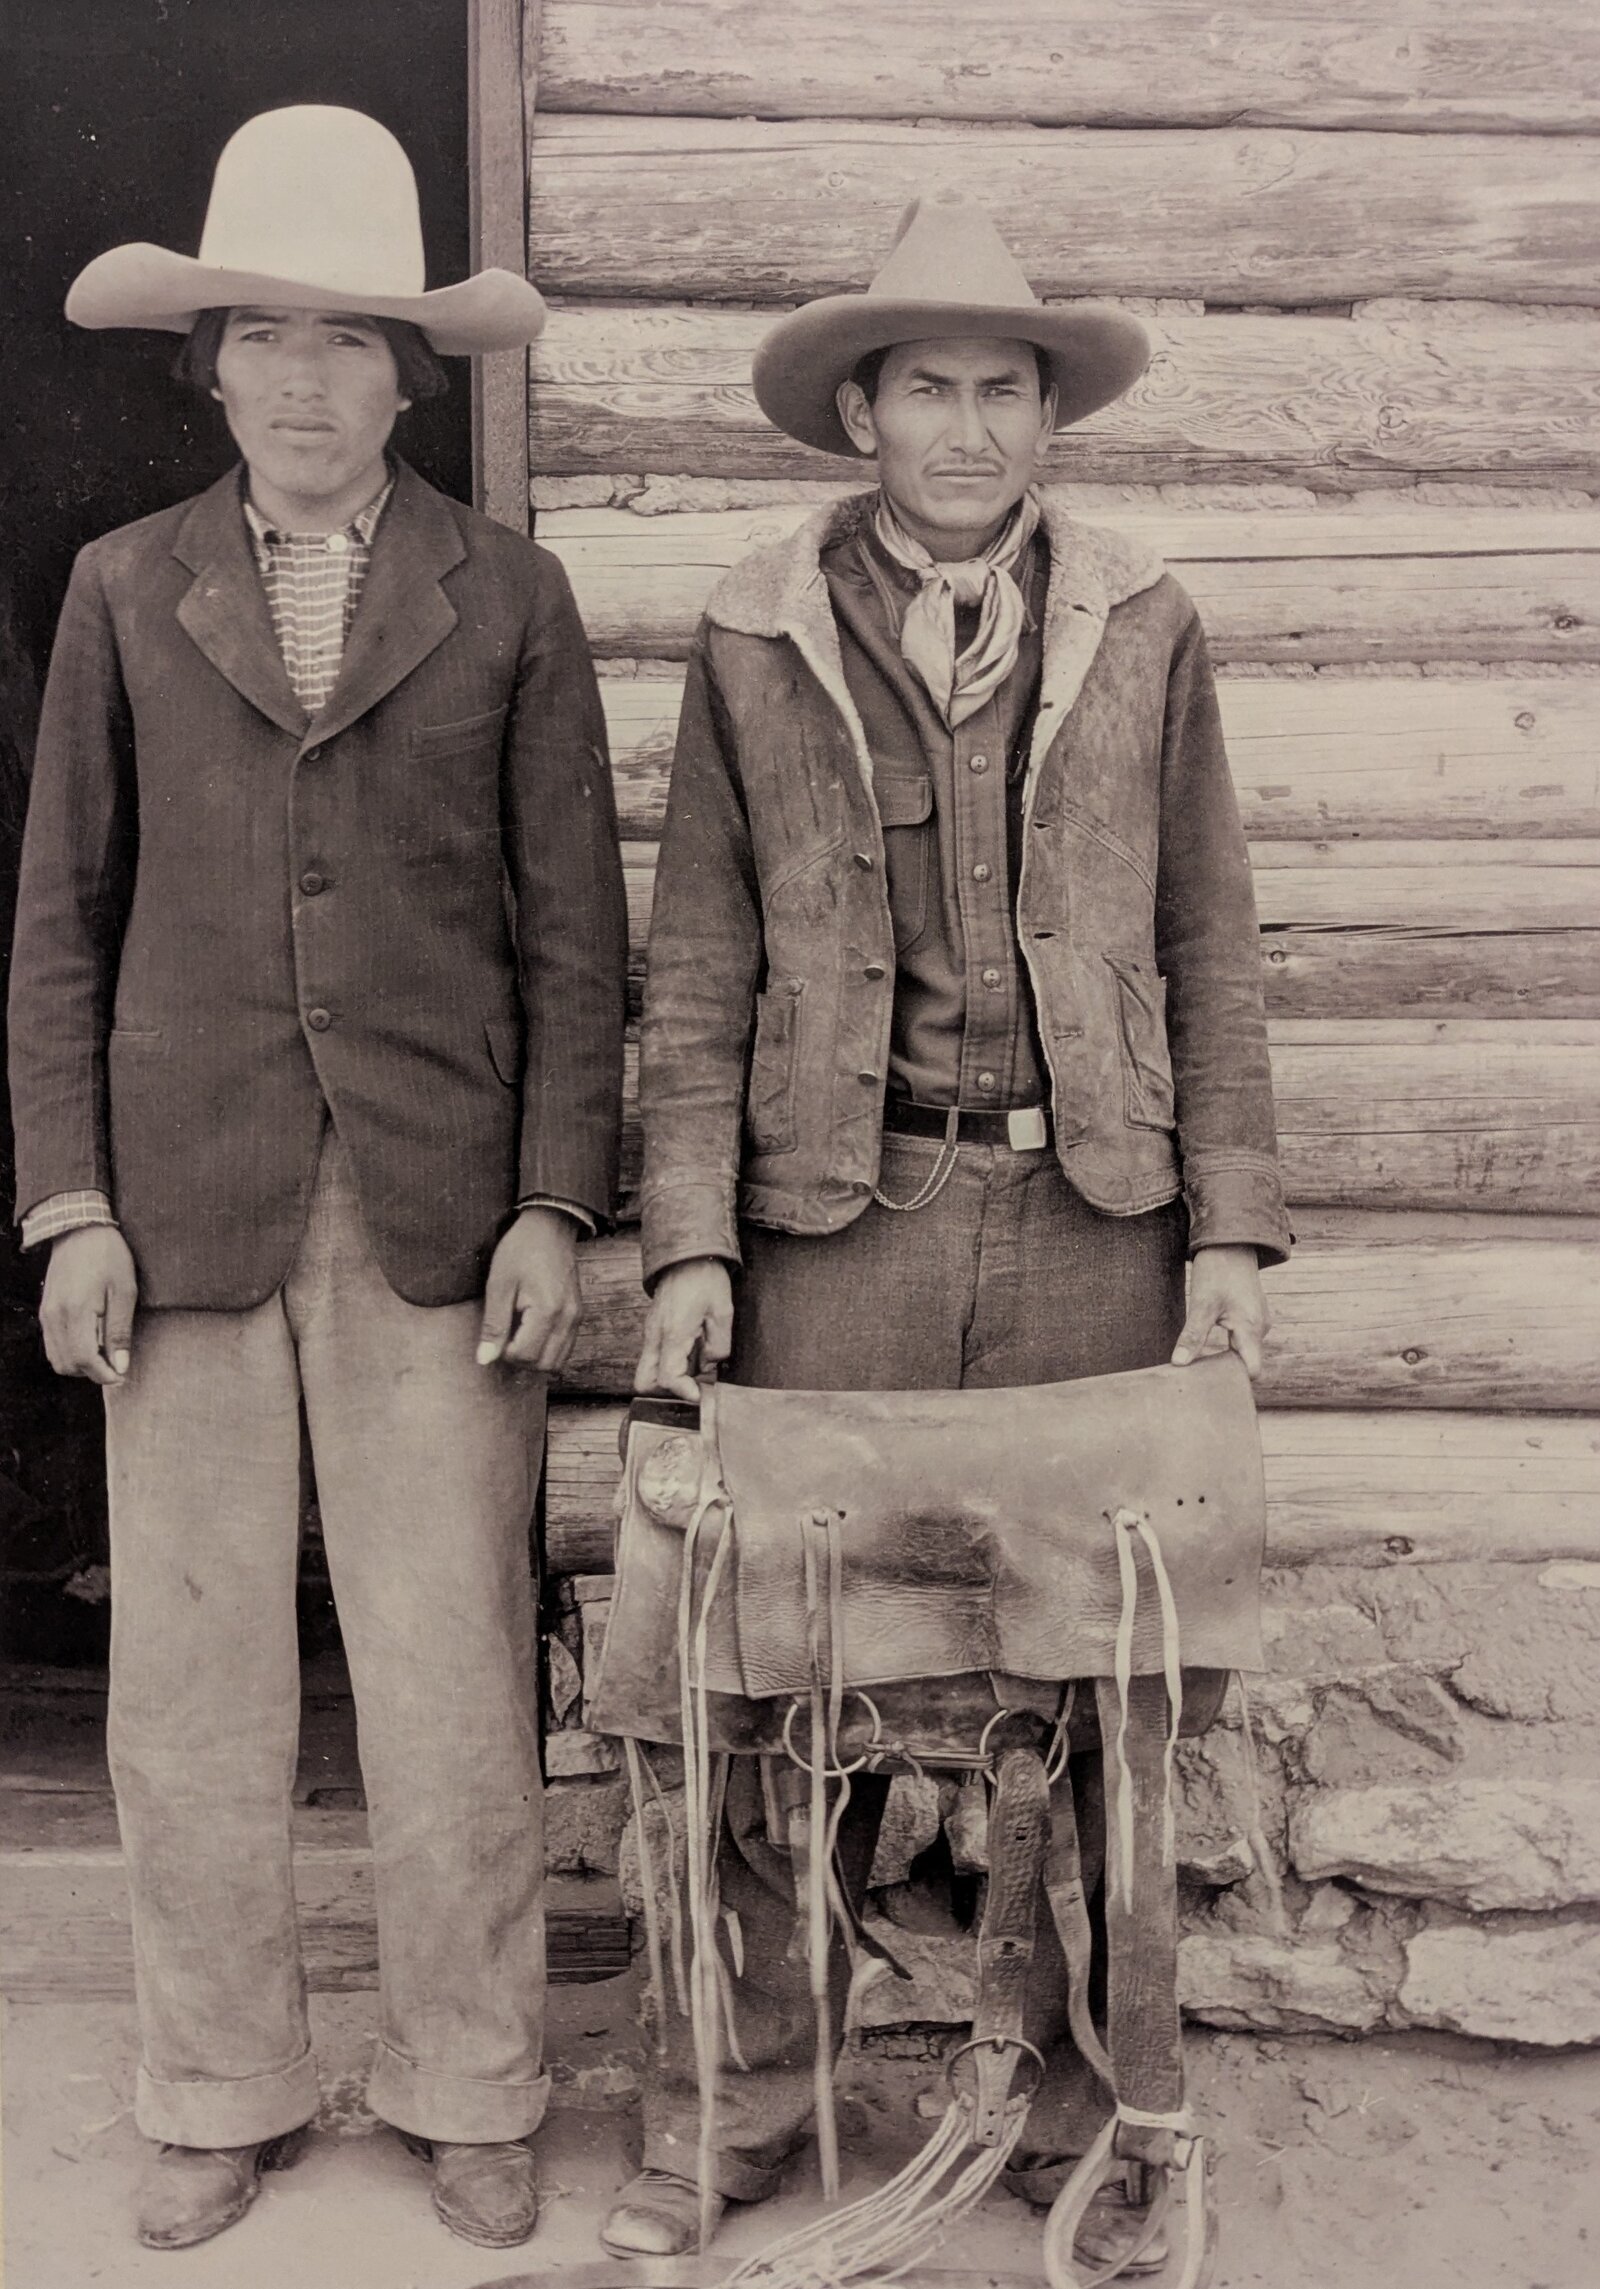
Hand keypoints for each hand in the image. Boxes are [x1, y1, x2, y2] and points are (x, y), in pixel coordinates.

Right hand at [40, 1225, 138, 1384]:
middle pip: (67, 1364)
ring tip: (105, 1354)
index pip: (83, 1359)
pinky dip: (69, 1352)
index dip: (103, 1374)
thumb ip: (120, 1331)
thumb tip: (120, 1366)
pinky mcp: (45, 1311)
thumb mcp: (125, 1291)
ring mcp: (46, 1314)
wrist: (80, 1230)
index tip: (122, 1376)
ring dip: (80, 1365)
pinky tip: (90, 1342)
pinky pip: (52, 1344)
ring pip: (57, 1358)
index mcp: (75, 1310)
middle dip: (92, 1373)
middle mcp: (54, 1316)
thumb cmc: (108, 1257)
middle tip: (116, 1366)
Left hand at [477, 1208, 582, 1370]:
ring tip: (519, 1336)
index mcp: (547, 1311)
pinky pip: (565, 1348)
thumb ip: (494, 1325)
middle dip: (521, 1360)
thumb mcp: (499, 1285)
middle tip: (506, 1337)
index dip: (504, 1352)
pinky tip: (532, 1332)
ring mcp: (577, 1318)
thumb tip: (485, 1360)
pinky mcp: (578, 1315)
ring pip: (558, 1362)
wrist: (550, 1226)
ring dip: (536, 1358)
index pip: (525, 1356)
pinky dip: (548, 1350)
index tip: (496, 1332)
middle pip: (545, 1365)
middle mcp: (568, 1319)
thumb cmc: (521, 1250)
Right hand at [634, 1257, 733, 1402]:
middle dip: (668, 1390)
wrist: (688, 1256)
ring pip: (648, 1370)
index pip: (667, 1379)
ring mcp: (651, 1333)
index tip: (702, 1393)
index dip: (685, 1392)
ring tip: (697, 1361)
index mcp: (673, 1334)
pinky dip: (671, 1362)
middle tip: (694, 1383)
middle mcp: (655, 1336)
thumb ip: (718, 1346)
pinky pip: (656, 1356)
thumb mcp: (723, 1314)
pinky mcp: (654, 1329)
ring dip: (671, 1375)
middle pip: (644, 1382)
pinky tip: (692, 1349)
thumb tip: (710, 1366)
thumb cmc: (705, 1280)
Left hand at [1171, 1243, 1270, 1379]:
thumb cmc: (1217, 1271)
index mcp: (1252, 1328)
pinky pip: (1242, 1338)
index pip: (1252, 1370)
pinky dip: (1228, 1345)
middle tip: (1199, 1380)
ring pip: (1243, 1350)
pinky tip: (1207, 1347)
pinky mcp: (1251, 1314)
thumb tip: (1179, 1364)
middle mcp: (1260, 1327)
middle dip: (1226, 1372)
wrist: (1229, 1241)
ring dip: (1225, 1358)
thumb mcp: (1201, 1304)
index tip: (1210, 1386)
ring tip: (1200, 1366)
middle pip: (1247, 1362)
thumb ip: (1193, 1336)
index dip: (1234, 1381)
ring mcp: (1258, 1320)